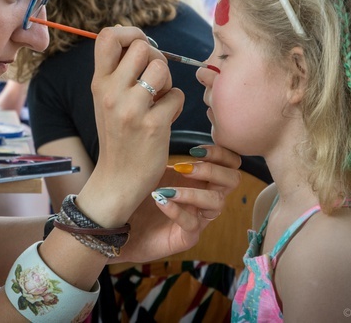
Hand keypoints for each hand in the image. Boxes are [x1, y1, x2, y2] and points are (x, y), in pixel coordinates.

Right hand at [77, 26, 184, 226]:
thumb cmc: (118, 135)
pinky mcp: (153, 125)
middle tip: (153, 80)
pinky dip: (175, 105)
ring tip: (159, 99)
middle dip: (155, 58)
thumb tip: (137, 39)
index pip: (107, 36)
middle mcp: (111, 92)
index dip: (129, 32)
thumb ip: (117, 71)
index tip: (140, 45)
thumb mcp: (106, 100)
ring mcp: (131, 109)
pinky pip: (177, 96)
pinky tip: (164, 119)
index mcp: (99, 83)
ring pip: (162, 68)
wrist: (117, 179)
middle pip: (142, 47)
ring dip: (167, 82)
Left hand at [115, 144, 241, 263]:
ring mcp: (198, 218)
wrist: (117, 225)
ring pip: (217, 203)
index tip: (195, 150)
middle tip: (184, 169)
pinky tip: (160, 201)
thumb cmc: (137, 193)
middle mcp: (205, 197)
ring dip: (192, 192)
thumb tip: (168, 113)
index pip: (230, 163)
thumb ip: (166, 148)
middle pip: (233, 180)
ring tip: (167, 189)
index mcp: (201, 178)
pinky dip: (177, 211)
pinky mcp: (186, 238)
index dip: (221, 153)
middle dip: (212, 170)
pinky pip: (192, 224)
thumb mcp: (153, 166)